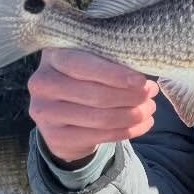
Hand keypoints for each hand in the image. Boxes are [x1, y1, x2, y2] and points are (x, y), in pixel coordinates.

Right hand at [28, 49, 159, 165]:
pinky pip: (101, 135)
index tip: (142, 81)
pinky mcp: (54, 137)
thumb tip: (144, 75)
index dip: (116, 74)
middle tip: (151, 94)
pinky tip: (143, 123)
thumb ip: (112, 62)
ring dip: (134, 114)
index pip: (84, 65)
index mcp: (53, 57)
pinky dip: (129, 130)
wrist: (64, 116)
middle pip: (97, 95)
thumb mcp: (93, 63)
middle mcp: (42, 83)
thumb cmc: (86, 80)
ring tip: (149, 108)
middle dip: (132, 96)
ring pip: (102, 117)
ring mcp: (44, 112)